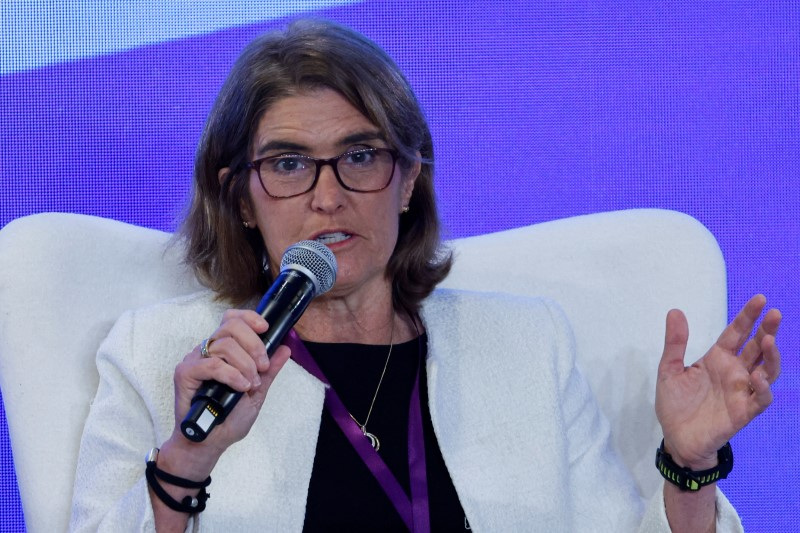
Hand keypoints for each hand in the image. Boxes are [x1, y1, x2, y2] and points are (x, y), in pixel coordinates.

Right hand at [161, 309, 291, 475]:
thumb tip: (285, 348)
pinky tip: (241, 387)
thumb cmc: (230, 418)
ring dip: (245, 364)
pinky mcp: (185, 373)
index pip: (232, 320)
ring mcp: (195, 360)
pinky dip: (231, 374)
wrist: (211, 443)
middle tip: (263, 367)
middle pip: (231, 327)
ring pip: (224, 345)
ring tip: (250, 384)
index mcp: (224, 350)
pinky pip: (211, 364)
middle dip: (254, 345)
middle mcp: (208, 350)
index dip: (249, 318)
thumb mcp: (257, 392)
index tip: (265, 328)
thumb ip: (270, 370)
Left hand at [655, 294, 780, 467]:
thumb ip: (675, 343)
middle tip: (774, 313)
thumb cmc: (675, 404)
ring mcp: (742, 391)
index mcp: (718, 358)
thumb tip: (675, 311)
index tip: (759, 299)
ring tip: (769, 340)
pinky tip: (757, 376)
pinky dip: (763, 387)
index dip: (748, 317)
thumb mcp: (669, 369)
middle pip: (757, 347)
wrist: (676, 437)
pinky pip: (761, 398)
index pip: (737, 333)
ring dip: (771, 356)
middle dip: (768, 330)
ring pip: (767, 370)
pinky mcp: (744, 411)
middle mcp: (734, 372)